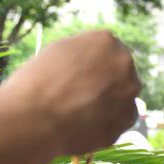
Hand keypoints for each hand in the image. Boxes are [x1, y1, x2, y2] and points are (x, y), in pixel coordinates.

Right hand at [3, 30, 140, 155]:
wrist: (32, 120)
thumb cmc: (36, 82)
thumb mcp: (58, 52)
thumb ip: (84, 52)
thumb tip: (95, 59)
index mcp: (106, 40)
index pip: (107, 50)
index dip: (92, 64)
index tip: (79, 74)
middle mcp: (125, 63)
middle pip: (119, 71)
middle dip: (105, 81)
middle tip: (80, 94)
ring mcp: (130, 91)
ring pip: (123, 94)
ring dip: (108, 100)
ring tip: (80, 110)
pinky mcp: (128, 118)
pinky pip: (121, 117)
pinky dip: (108, 120)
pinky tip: (86, 123)